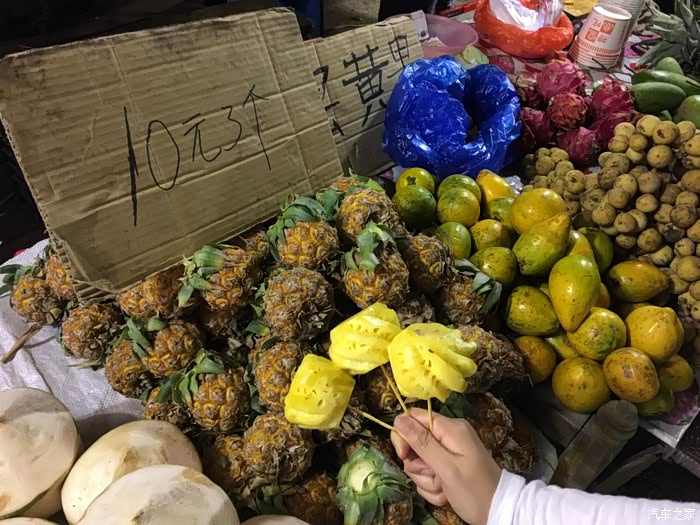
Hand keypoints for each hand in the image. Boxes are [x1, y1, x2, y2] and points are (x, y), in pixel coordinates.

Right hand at [391, 408, 501, 524]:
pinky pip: (427, 474)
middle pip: (414, 443)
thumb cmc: (474, 490)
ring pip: (419, 462)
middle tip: (433, 476)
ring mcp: (448, 452)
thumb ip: (422, 442)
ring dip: (426, 479)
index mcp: (450, 428)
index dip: (404, 435)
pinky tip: (445, 493)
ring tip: (443, 488)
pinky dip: (432, 487)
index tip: (404, 455)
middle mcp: (448, 436)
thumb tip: (399, 419)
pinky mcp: (447, 466)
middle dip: (418, 465)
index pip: (413, 418)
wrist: (498, 511)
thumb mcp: (447, 467)